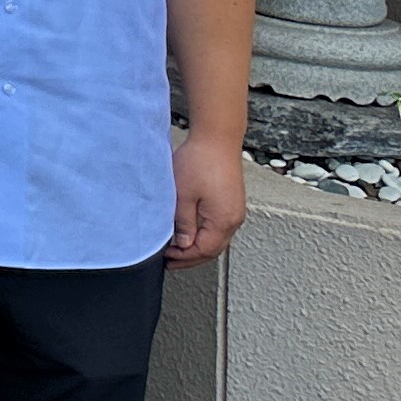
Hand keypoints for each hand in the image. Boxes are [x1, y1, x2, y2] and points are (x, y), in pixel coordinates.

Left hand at [171, 137, 246, 267]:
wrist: (217, 139)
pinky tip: (191, 234)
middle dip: (191, 258)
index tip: (165, 259)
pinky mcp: (232, 203)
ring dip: (198, 247)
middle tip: (170, 261)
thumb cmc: (199, 163)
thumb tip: (182, 245)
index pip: (203, 251)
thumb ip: (183, 224)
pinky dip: (205, 236)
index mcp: (223, 221)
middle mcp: (234, 219)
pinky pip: (219, 228)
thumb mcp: (183, 196)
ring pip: (217, 240)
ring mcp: (235, 211)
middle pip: (213, 249)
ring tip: (177, 251)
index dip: (184, 258)